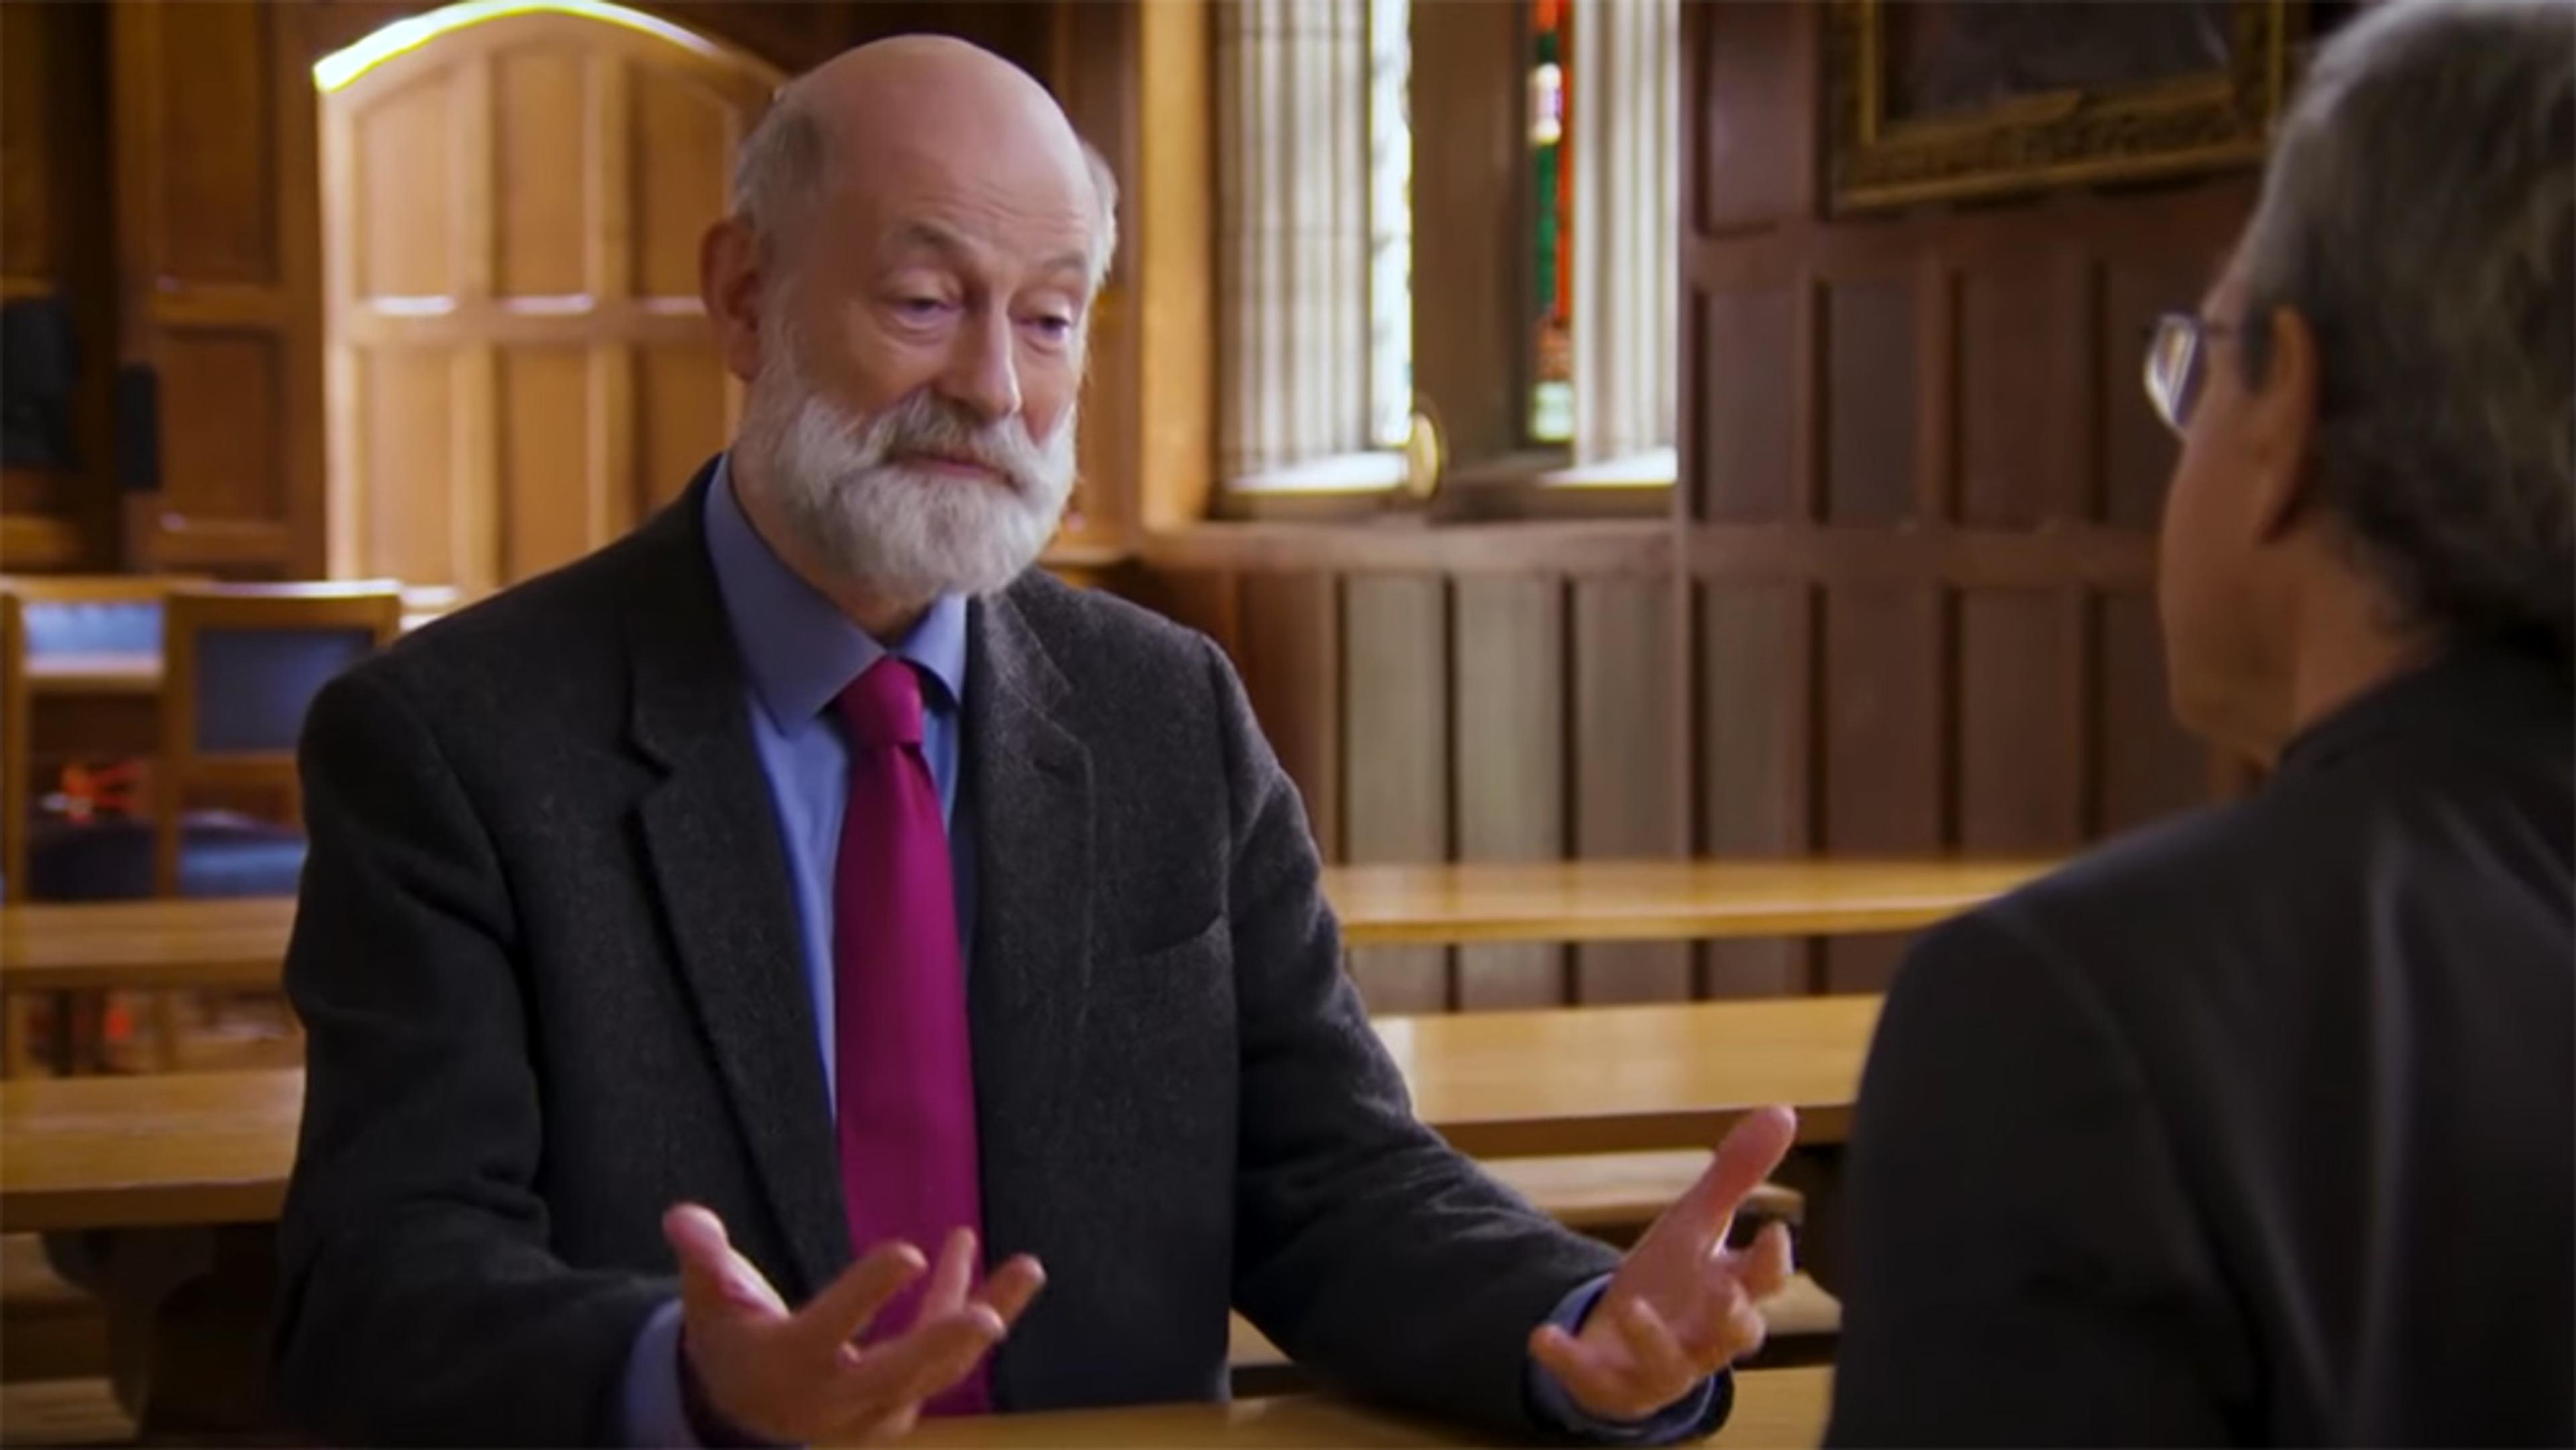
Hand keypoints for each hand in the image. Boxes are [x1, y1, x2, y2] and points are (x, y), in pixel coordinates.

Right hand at [663, 1204, 1045, 1443]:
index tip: (908, 1250)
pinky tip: (998, 1274)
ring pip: (939, 1370)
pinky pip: (945, 1365)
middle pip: (897, 1373)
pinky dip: (970, 1320)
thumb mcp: (708, 1300)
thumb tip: (682, 1216)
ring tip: (1029, 1267)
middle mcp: (836, 1398)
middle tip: (989, 1317)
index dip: (867, 1292)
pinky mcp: (901, 1407)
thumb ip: (704, 1257)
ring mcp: (874, 1411)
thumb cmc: (729, 1340)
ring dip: (985, 1318)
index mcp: (788, 1364)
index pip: (830, 1328)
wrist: (742, 1414)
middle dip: (943, 1345)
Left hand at [1529, 1106, 1798, 1423]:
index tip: (1775, 1228)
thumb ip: (1736, 1173)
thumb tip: (1783, 1110)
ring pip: (1671, 1363)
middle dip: (1732, 1315)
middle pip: (1733, 1334)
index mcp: (1729, 1293)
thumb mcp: (1697, 1222)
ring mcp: (1660, 1366)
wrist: (1626, 1342)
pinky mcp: (1613, 1384)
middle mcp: (1705, 1337)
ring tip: (1636, 1306)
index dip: (1774, 1261)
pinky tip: (1542, 1336)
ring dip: (1655, 1337)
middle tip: (1724, 1289)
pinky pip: (1594, 1379)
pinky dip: (1570, 1359)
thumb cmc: (1676, 1279)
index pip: (1765, 1282)